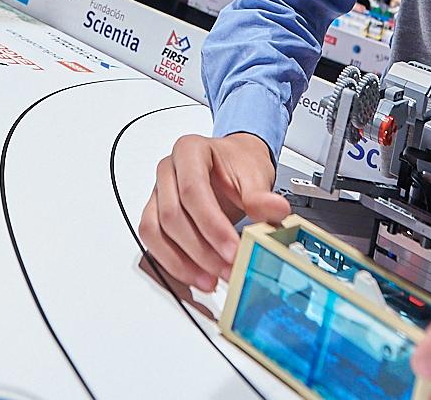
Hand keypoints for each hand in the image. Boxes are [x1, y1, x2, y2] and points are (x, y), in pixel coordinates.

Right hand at [139, 132, 288, 292]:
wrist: (233, 162)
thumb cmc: (239, 163)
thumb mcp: (255, 174)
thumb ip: (262, 196)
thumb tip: (277, 210)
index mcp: (189, 150)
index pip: (192, 190)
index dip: (211, 225)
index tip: (232, 250)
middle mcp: (169, 170)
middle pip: (172, 214)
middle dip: (201, 250)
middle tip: (227, 269)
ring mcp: (158, 192)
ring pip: (156, 231)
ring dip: (182, 262)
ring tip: (211, 280)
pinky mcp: (155, 214)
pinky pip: (153, 241)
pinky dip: (172, 263)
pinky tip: (196, 276)